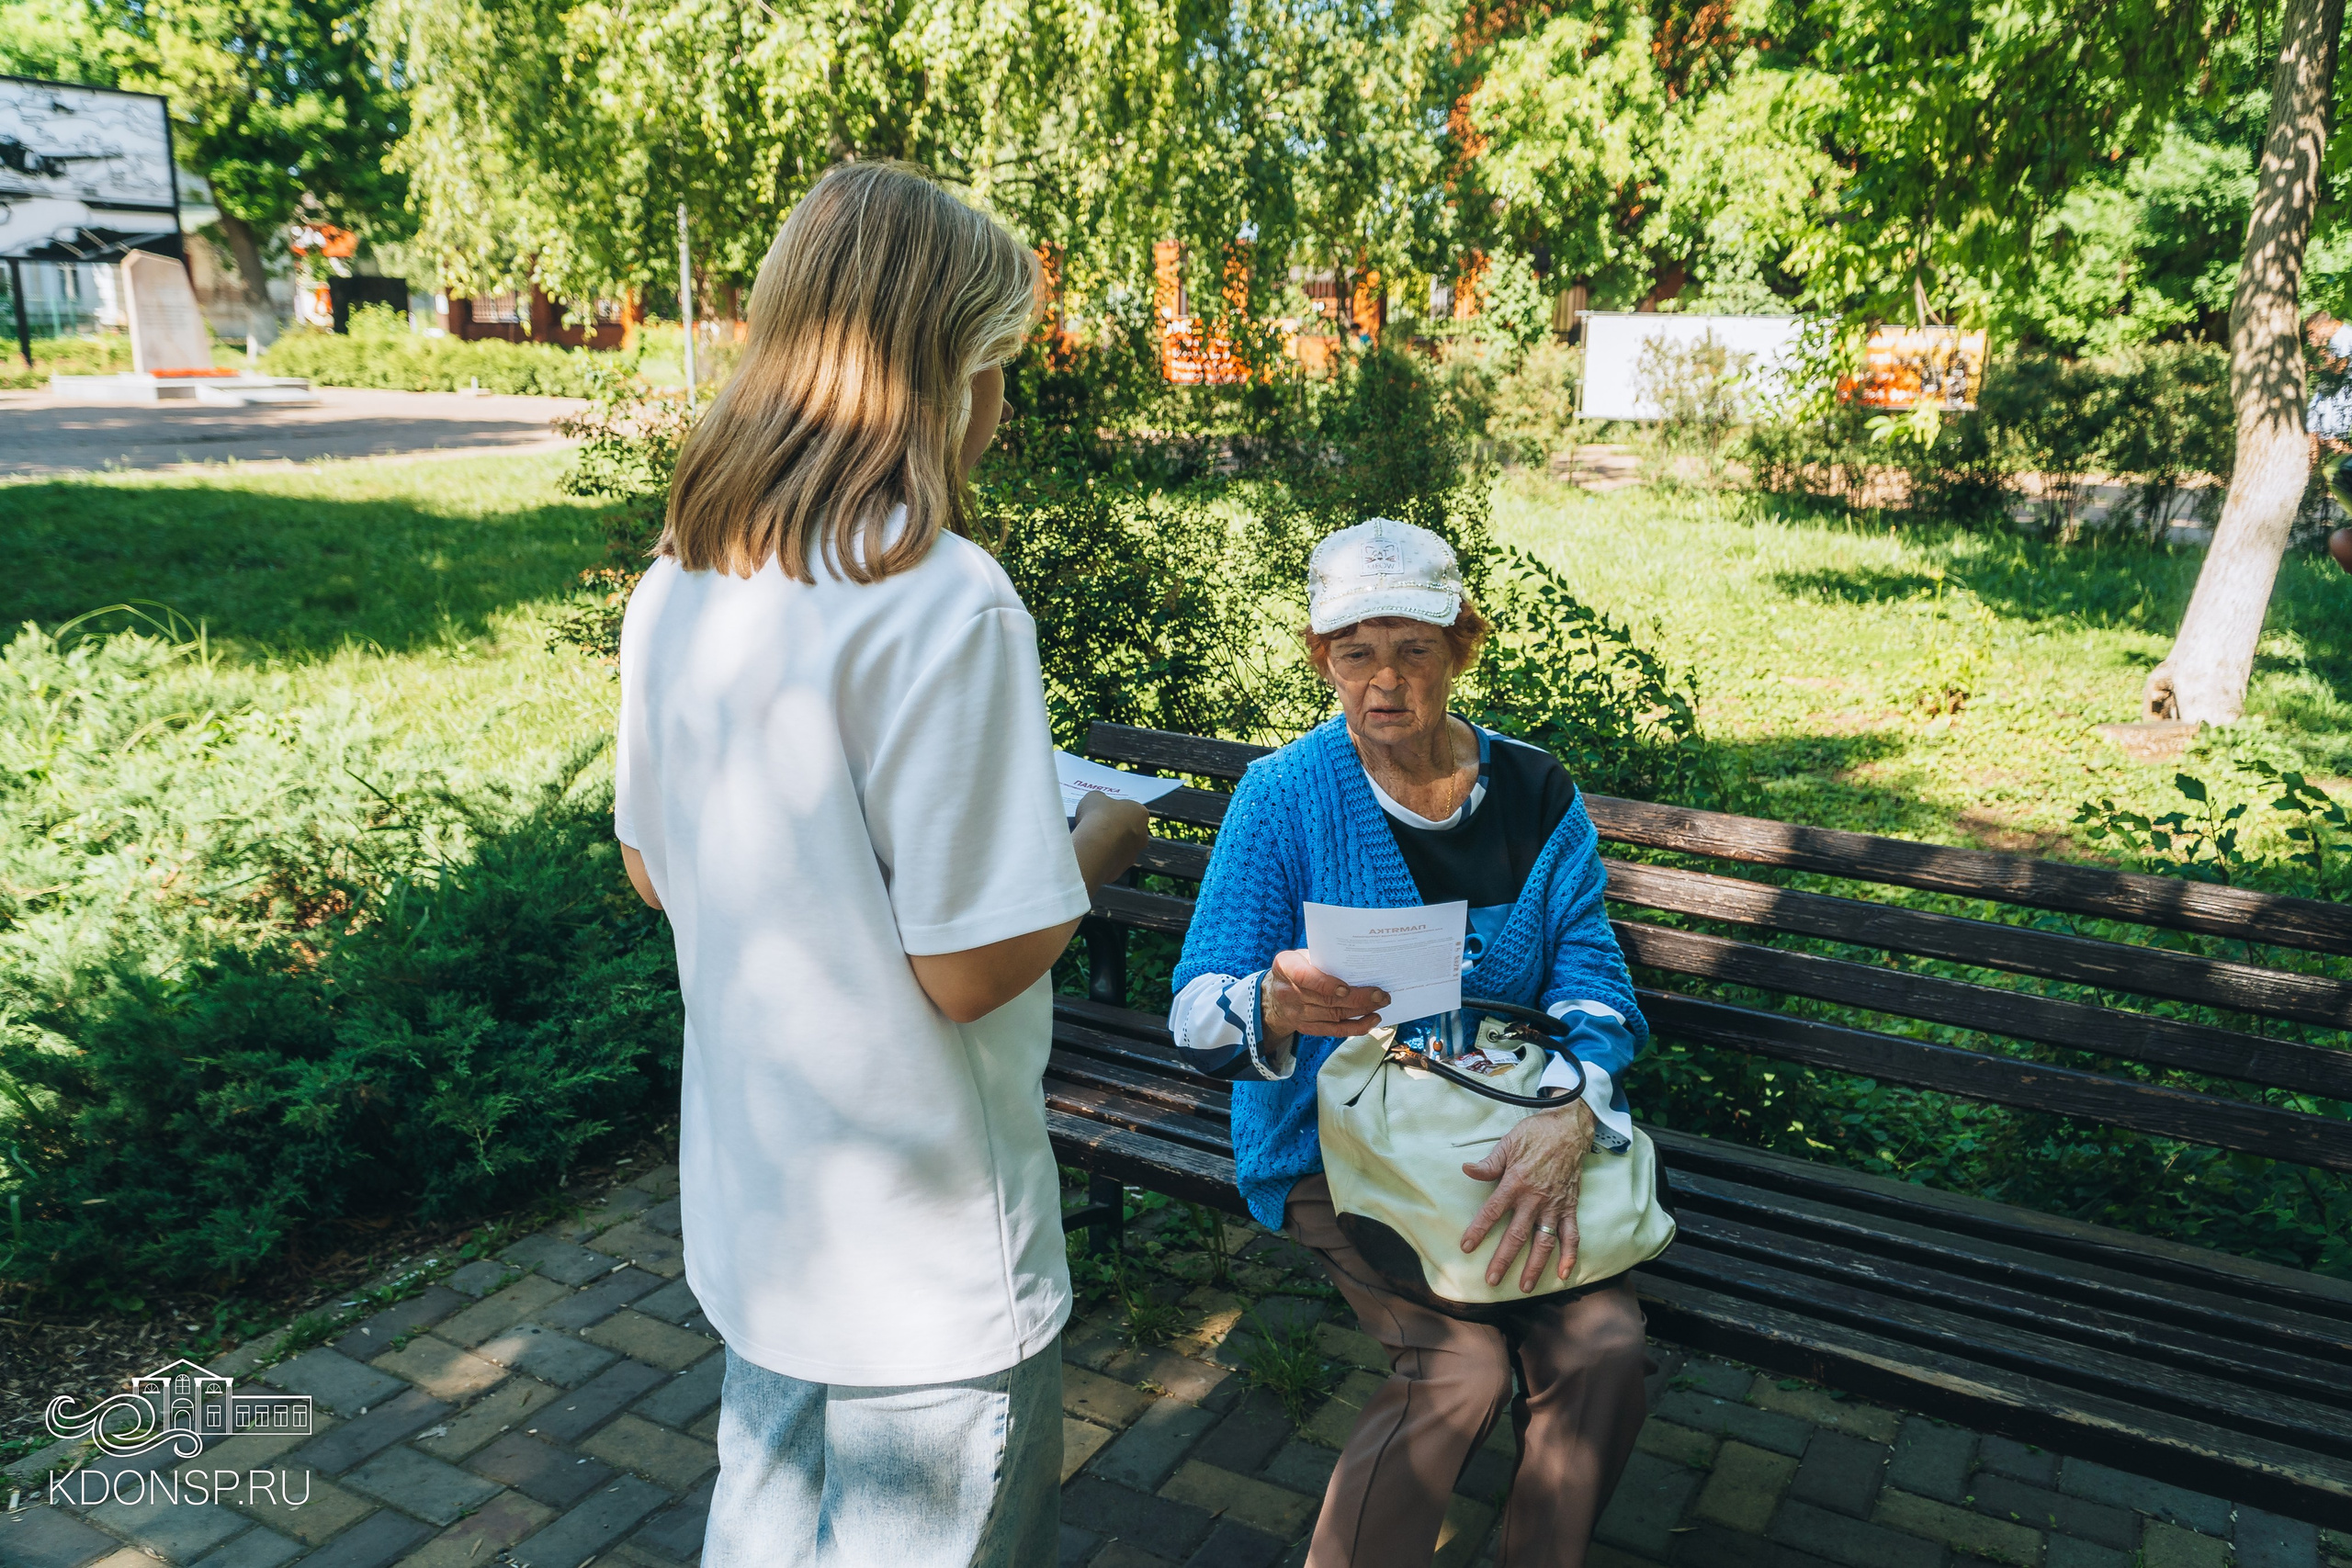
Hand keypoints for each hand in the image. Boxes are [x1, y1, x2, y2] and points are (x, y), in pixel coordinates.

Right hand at [1071, 793, 1150, 891]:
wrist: (1094, 845)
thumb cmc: (1098, 816)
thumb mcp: (1094, 797)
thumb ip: (1100, 801)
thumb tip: (1097, 805)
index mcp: (1140, 813)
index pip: (1130, 811)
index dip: (1115, 811)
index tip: (1102, 812)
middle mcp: (1142, 836)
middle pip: (1127, 831)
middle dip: (1113, 829)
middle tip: (1096, 827)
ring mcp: (1132, 855)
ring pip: (1119, 849)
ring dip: (1108, 846)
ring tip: (1089, 841)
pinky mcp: (1121, 870)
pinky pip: (1110, 863)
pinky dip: (1101, 859)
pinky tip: (1089, 854)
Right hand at [1259, 949, 1387, 1040]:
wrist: (1273, 994)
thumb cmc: (1296, 967)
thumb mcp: (1301, 955)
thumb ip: (1322, 957)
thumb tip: (1359, 960)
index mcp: (1285, 967)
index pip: (1305, 977)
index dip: (1326, 984)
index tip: (1347, 988)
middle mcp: (1289, 992)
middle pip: (1326, 1000)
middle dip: (1358, 998)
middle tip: (1380, 994)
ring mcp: (1297, 1014)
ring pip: (1334, 1015)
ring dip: (1362, 1010)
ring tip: (1381, 1003)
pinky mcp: (1307, 1028)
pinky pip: (1334, 1030)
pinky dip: (1356, 1027)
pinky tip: (1372, 1020)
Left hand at [1460, 1099, 1596, 1291]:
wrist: (1570, 1128)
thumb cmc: (1536, 1134)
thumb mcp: (1508, 1143)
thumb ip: (1489, 1163)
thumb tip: (1466, 1170)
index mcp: (1516, 1183)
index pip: (1492, 1212)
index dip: (1478, 1231)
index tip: (1466, 1247)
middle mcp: (1535, 1199)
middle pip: (1516, 1235)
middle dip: (1503, 1260)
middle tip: (1491, 1280)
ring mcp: (1555, 1206)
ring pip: (1543, 1242)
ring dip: (1534, 1266)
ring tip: (1524, 1287)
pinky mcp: (1570, 1207)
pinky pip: (1571, 1235)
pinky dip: (1569, 1255)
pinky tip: (1563, 1274)